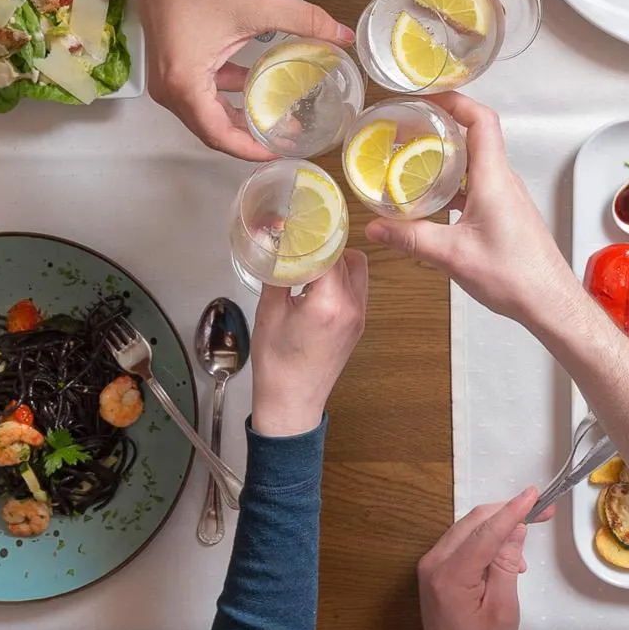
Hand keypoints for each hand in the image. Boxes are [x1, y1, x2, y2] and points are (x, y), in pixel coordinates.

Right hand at [133, 0, 353, 159]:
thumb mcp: (259, 3)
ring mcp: (167, 77)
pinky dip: (226, 92)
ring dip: (238, 114)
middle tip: (285, 136)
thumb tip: (343, 35)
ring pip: (207, 111)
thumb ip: (305, 21)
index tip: (282, 150)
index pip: (221, 137)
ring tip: (273, 114)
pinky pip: (200, 90)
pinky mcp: (170, 62)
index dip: (253, 149)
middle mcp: (170, 90)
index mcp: (186, 86)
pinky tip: (251, 80)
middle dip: (250, 136)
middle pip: (213, 130)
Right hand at [250, 250, 369, 435]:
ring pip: (358, 272)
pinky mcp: (358, 326)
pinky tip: (316, 286)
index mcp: (329, 303)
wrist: (291, 403)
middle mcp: (352, 308)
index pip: (332, 252)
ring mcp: (359, 318)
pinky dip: (341, 280)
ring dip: (338, 263)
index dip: (317, 236)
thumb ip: (277, 273)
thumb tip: (278, 244)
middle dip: (328, 248)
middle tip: (304, 244)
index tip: (301, 226)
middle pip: (351, 258)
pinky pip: (357, 290)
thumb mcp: (268, 312)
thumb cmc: (277, 365)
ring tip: (310, 266)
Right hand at [364, 94, 577, 331]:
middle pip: (475, 136)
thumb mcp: (454, 256)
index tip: (426, 98)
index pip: (481, 120)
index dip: (455, 101)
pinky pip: (478, 186)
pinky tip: (432, 202)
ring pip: (475, 163)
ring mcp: (506, 196)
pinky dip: (454, 184)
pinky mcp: (505, 213)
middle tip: (407, 129)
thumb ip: (412, 238)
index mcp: (494, 178)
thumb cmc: (515, 276)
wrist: (549, 302)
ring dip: (446, 158)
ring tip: (412, 162)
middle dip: (441, 127)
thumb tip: (376, 227)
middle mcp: (503, 180)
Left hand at [415, 488, 533, 629]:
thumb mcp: (503, 611)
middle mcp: (434, 562)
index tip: (534, 494)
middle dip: (508, 514)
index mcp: (451, 576)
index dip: (512, 511)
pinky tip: (503, 558)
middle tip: (541, 512)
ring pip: (468, 528)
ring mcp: (430, 563)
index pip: (485, 532)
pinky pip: (462, 541)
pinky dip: (485, 540)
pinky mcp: (433, 568)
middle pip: (474, 522)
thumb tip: (515, 529)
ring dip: (497, 527)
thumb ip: (507, 566)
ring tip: (524, 547)